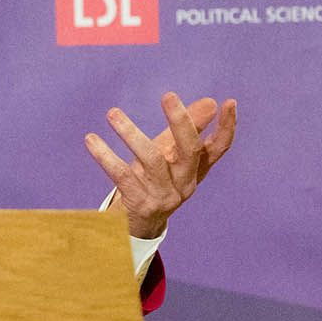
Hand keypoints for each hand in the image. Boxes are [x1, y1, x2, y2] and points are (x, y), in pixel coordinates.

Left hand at [84, 92, 236, 238]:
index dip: (227, 127)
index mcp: (197, 170)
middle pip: (190, 151)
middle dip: (181, 122)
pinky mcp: (140, 204)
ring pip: (152, 160)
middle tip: (169, 96)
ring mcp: (164, 196)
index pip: (219, 148)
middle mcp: (185, 184)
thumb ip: (185, 129)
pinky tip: (91, 140)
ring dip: (131, 133)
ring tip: (112, 113)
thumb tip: (210, 102)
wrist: (136, 224)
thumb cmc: (154, 180)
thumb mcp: (170, 156)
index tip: (230, 102)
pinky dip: (105, 156)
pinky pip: (122, 176)